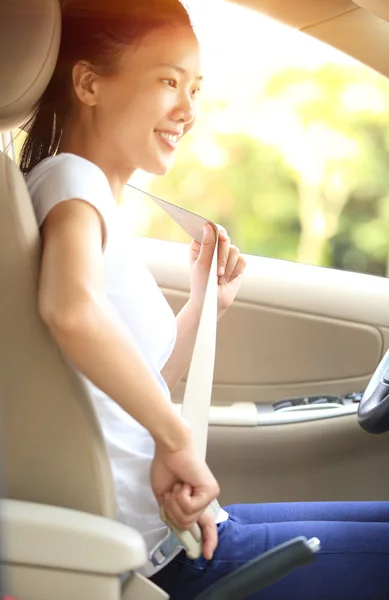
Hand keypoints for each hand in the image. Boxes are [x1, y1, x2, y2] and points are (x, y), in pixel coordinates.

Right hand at [150, 433, 219, 557]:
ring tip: (178, 485)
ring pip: (187, 518)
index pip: (205, 526)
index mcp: (194, 502)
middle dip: (172, 512)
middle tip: (171, 494)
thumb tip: (178, 529)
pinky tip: (183, 483)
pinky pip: (190, 507)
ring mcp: (209, 495)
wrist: (170, 449)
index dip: (206, 541)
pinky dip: (180, 496)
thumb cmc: (165, 467)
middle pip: (186, 525)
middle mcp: (205, 500)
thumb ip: (172, 514)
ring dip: (175, 502)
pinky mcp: (210, 491)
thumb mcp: (165, 498)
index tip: (207, 555)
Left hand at [189, 223, 246, 317]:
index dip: (215, 230)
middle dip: (222, 255)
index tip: (218, 234)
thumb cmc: (202, 283)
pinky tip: (227, 279)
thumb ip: (207, 245)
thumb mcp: (202, 264)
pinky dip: (235, 271)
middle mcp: (214, 247)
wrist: (212, 302)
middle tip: (217, 271)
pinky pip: (242, 260)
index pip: (210, 229)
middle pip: (224, 238)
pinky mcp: (237, 264)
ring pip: (235, 250)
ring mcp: (226, 255)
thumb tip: (209, 225)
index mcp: (201, 244)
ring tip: (220, 278)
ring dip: (228, 266)